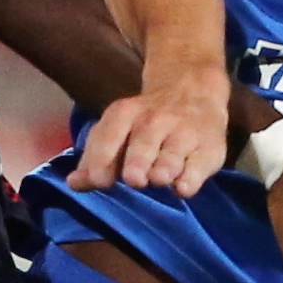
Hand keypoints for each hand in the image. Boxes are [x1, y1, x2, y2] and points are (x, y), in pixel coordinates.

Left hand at [70, 77, 228, 198]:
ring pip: (172, 155)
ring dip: (164, 168)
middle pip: (143, 145)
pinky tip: (183, 188)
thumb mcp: (117, 131)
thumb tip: (74, 184)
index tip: (98, 181)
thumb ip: (95, 159)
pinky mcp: (208, 149)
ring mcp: (183, 134)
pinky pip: (198, 166)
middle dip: (137, 162)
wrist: (193, 94)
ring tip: (159, 179)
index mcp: (124, 115)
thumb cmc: (145, 125)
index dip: (102, 159)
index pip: (110, 136)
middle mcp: (155, 121)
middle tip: (134, 179)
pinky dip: (191, 177)